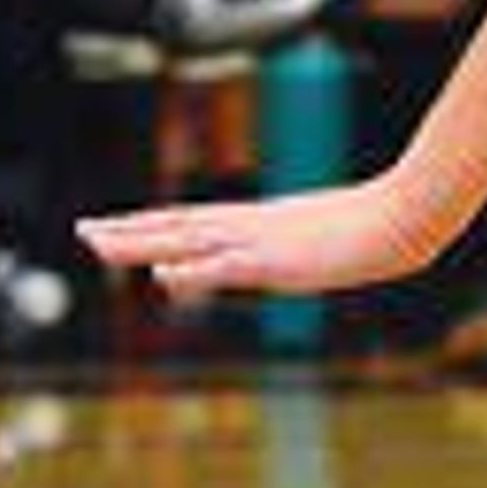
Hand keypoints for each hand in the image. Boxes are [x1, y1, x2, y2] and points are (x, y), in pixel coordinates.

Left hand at [79, 175, 446, 305]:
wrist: (403, 215)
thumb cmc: (368, 229)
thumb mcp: (316, 244)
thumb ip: (282, 253)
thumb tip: (269, 262)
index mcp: (256, 222)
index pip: (189, 222)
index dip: (148, 225)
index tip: (112, 227)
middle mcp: (248, 225)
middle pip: (176, 225)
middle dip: (127, 231)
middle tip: (82, 232)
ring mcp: (259, 240)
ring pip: (186, 239)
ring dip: (140, 242)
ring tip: (97, 243)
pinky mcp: (275, 259)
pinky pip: (224, 265)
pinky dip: (190, 268)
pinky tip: (161, 272)